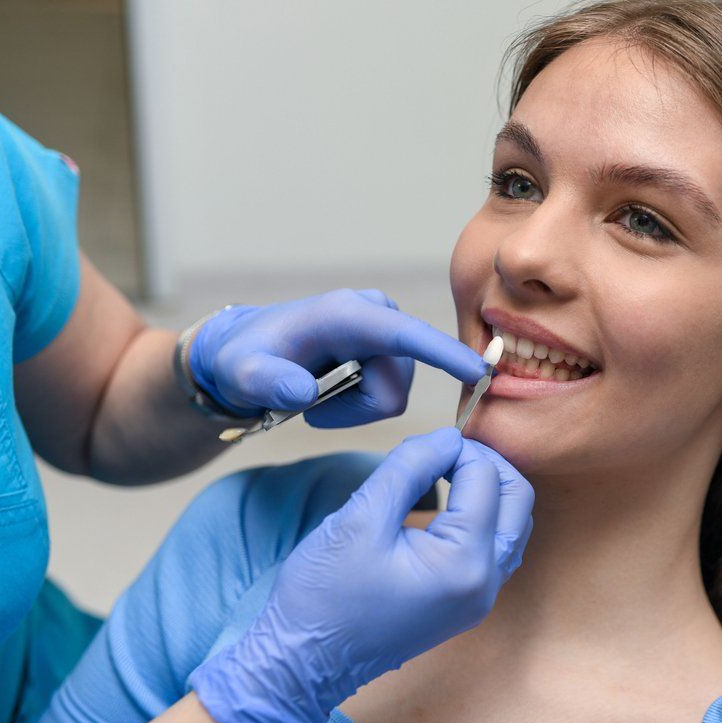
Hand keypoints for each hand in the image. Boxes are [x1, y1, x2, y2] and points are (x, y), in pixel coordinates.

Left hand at [188, 288, 486, 423]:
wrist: (248, 352)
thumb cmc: (244, 359)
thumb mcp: (242, 373)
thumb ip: (266, 383)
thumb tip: (300, 392)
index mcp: (347, 313)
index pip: (406, 335)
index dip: (444, 354)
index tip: (479, 370)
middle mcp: (375, 314)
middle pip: (394, 386)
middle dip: (353, 408)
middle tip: (307, 405)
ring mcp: (386, 331)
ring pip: (394, 395)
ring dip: (354, 409)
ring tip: (315, 396)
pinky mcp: (390, 348)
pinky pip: (390, 396)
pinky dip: (358, 406)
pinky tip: (331, 392)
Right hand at [189, 427, 533, 722]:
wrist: (302, 665)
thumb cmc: (323, 596)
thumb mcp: (360, 516)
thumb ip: (410, 466)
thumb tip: (447, 436)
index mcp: (464, 562)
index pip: (485, 478)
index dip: (454, 448)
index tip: (416, 445)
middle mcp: (486, 583)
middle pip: (518, 498)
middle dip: (485, 463)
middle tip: (442, 452)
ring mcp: (481, 598)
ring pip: (513, 523)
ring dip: (488, 490)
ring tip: (444, 473)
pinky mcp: (468, 604)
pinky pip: (497, 548)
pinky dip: (483, 517)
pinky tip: (447, 506)